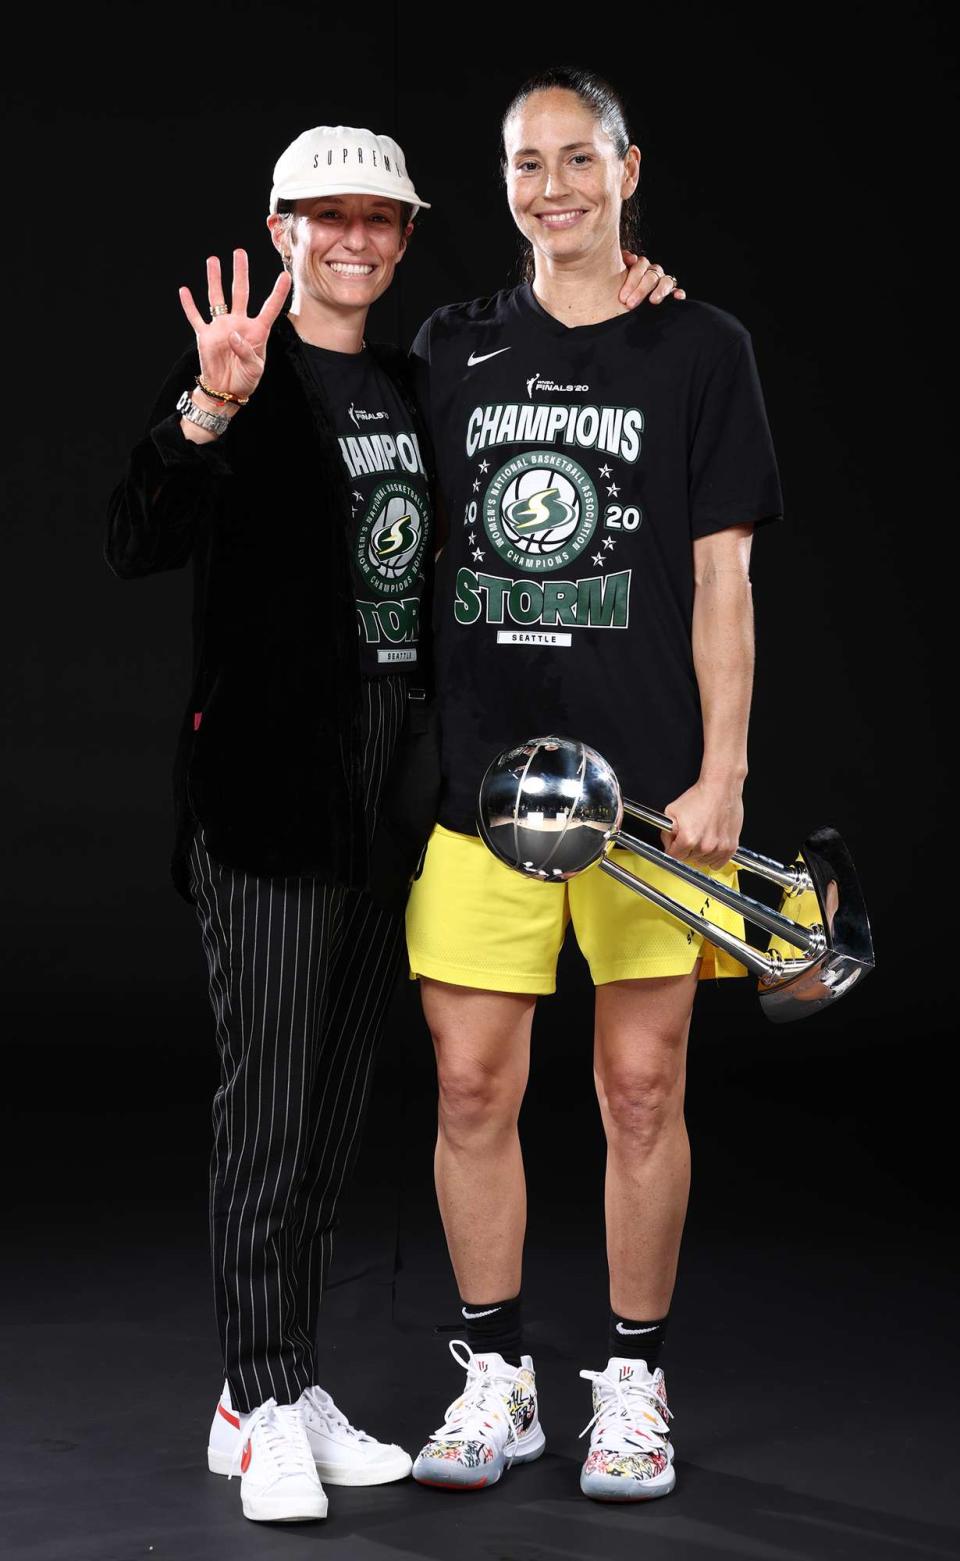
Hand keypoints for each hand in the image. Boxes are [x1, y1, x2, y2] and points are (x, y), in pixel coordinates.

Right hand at [178, 250, 290, 402]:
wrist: (226, 390)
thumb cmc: (246, 380)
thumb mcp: (254, 369)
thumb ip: (246, 351)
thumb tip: (232, 334)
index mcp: (257, 331)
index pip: (269, 308)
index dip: (278, 293)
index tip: (286, 275)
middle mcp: (239, 324)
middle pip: (239, 292)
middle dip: (240, 273)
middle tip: (239, 253)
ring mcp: (221, 327)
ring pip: (217, 298)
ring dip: (215, 279)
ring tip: (213, 260)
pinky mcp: (205, 336)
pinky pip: (196, 317)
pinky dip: (189, 305)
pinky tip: (184, 291)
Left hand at [618, 252, 685, 309]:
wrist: (622, 304)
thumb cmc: (618, 288)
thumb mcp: (616, 274)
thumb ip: (622, 262)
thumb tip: (632, 258)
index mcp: (641, 266)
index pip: (640, 266)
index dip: (632, 281)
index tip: (623, 297)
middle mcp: (653, 272)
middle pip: (651, 276)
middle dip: (641, 291)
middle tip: (630, 304)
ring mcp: (663, 282)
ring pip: (666, 282)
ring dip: (660, 291)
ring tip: (653, 301)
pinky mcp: (671, 293)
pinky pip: (677, 291)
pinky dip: (678, 293)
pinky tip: (678, 296)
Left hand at [660, 779, 742, 869]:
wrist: (721, 787)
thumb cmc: (700, 796)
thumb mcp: (672, 811)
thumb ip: (666, 831)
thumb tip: (668, 843)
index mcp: (688, 839)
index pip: (674, 856)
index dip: (672, 848)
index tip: (675, 843)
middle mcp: (704, 846)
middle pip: (688, 859)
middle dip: (686, 849)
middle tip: (691, 834)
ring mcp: (719, 848)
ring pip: (703, 862)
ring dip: (700, 853)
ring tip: (703, 835)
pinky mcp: (731, 847)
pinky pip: (718, 864)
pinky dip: (714, 857)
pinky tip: (712, 844)